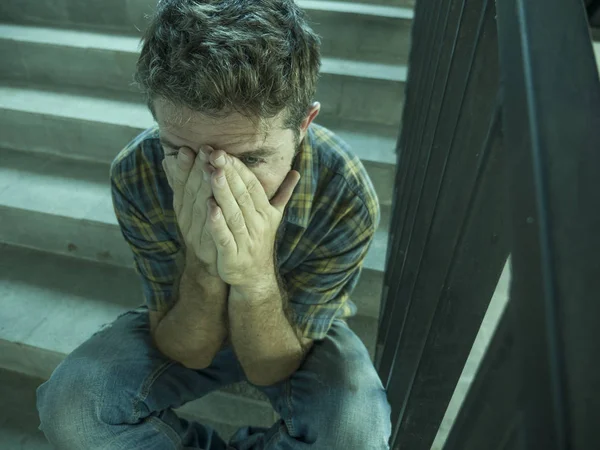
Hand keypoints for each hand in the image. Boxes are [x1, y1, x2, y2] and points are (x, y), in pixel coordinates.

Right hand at [162, 145, 219, 276]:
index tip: (187, 149)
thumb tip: (169, 159)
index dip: (184, 167)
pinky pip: (209, 231)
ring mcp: (196, 233)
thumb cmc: (202, 229)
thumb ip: (181, 183)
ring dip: (205, 188)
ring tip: (211, 170)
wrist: (208, 266)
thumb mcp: (189, 206)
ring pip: (200, 207)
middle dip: (197, 170)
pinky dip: (210, 218)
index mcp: (183, 206)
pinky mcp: (207, 247)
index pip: (182, 183)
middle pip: (192, 191)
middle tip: (204, 151)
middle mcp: (187, 218)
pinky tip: (213, 206)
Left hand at [205, 150, 300, 291]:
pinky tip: (208, 208)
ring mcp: (246, 240)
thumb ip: (283, 193)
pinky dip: (217, 223)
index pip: (251, 185)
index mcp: (265, 211)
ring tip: (211, 173)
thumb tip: (296, 172)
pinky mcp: (233, 256)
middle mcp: (258, 224)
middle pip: (242, 195)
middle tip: (214, 154)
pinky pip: (225, 237)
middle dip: (228, 174)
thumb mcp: (274, 216)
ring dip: (222, 193)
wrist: (255, 277)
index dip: (238, 168)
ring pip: (233, 213)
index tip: (223, 151)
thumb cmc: (259, 240)